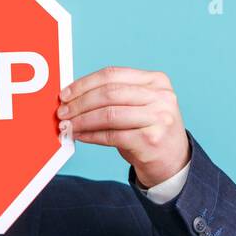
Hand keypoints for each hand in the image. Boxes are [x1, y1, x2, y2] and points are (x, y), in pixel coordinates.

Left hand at [57, 66, 189, 187]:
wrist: (173, 161)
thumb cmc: (148, 130)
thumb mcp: (139, 105)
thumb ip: (114, 96)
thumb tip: (73, 97)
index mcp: (156, 80)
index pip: (112, 74)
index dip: (84, 83)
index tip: (65, 94)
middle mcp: (160, 96)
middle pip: (109, 93)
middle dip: (80, 102)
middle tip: (62, 111)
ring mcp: (158, 118)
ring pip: (109, 114)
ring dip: (82, 120)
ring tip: (68, 125)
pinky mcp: (150, 140)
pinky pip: (112, 136)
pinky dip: (91, 136)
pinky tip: (80, 136)